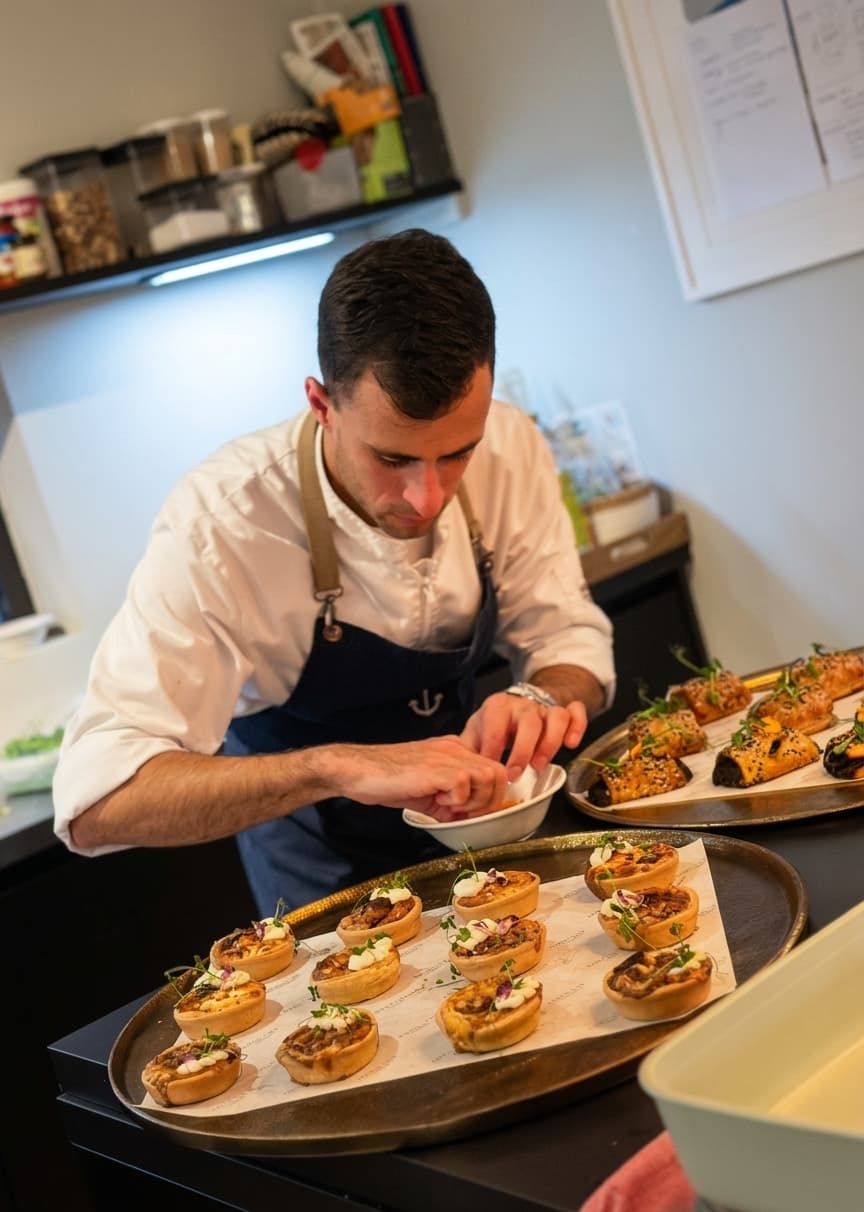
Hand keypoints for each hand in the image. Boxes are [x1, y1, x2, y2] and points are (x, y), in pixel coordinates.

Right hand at [323, 735, 507, 821]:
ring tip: (450, 807)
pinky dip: (456, 800)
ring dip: (475, 800)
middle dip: (487, 800)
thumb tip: (466, 820)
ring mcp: (447, 755)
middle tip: (463, 813)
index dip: (487, 796)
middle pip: (498, 773)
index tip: (468, 812)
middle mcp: (455, 748)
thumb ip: (449, 800)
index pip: (492, 770)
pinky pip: (464, 784)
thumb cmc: (386, 780)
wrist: (358, 771)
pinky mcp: (436, 767)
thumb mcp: (427, 791)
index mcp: (454, 750)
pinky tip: (437, 802)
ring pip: (490, 776)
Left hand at [460, 691, 588, 779]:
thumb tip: (458, 773)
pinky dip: (577, 726)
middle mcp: (523, 705)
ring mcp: (545, 708)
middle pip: (529, 721)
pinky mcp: (563, 713)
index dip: (493, 748)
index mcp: (498, 706)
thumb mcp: (476, 734)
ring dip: (550, 743)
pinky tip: (571, 744)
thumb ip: (468, 750)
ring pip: (556, 716)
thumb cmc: (494, 725)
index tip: (491, 769)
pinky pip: (576, 712)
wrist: (514, 707)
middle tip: (515, 774)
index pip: (496, 723)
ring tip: (539, 765)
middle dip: (522, 750)